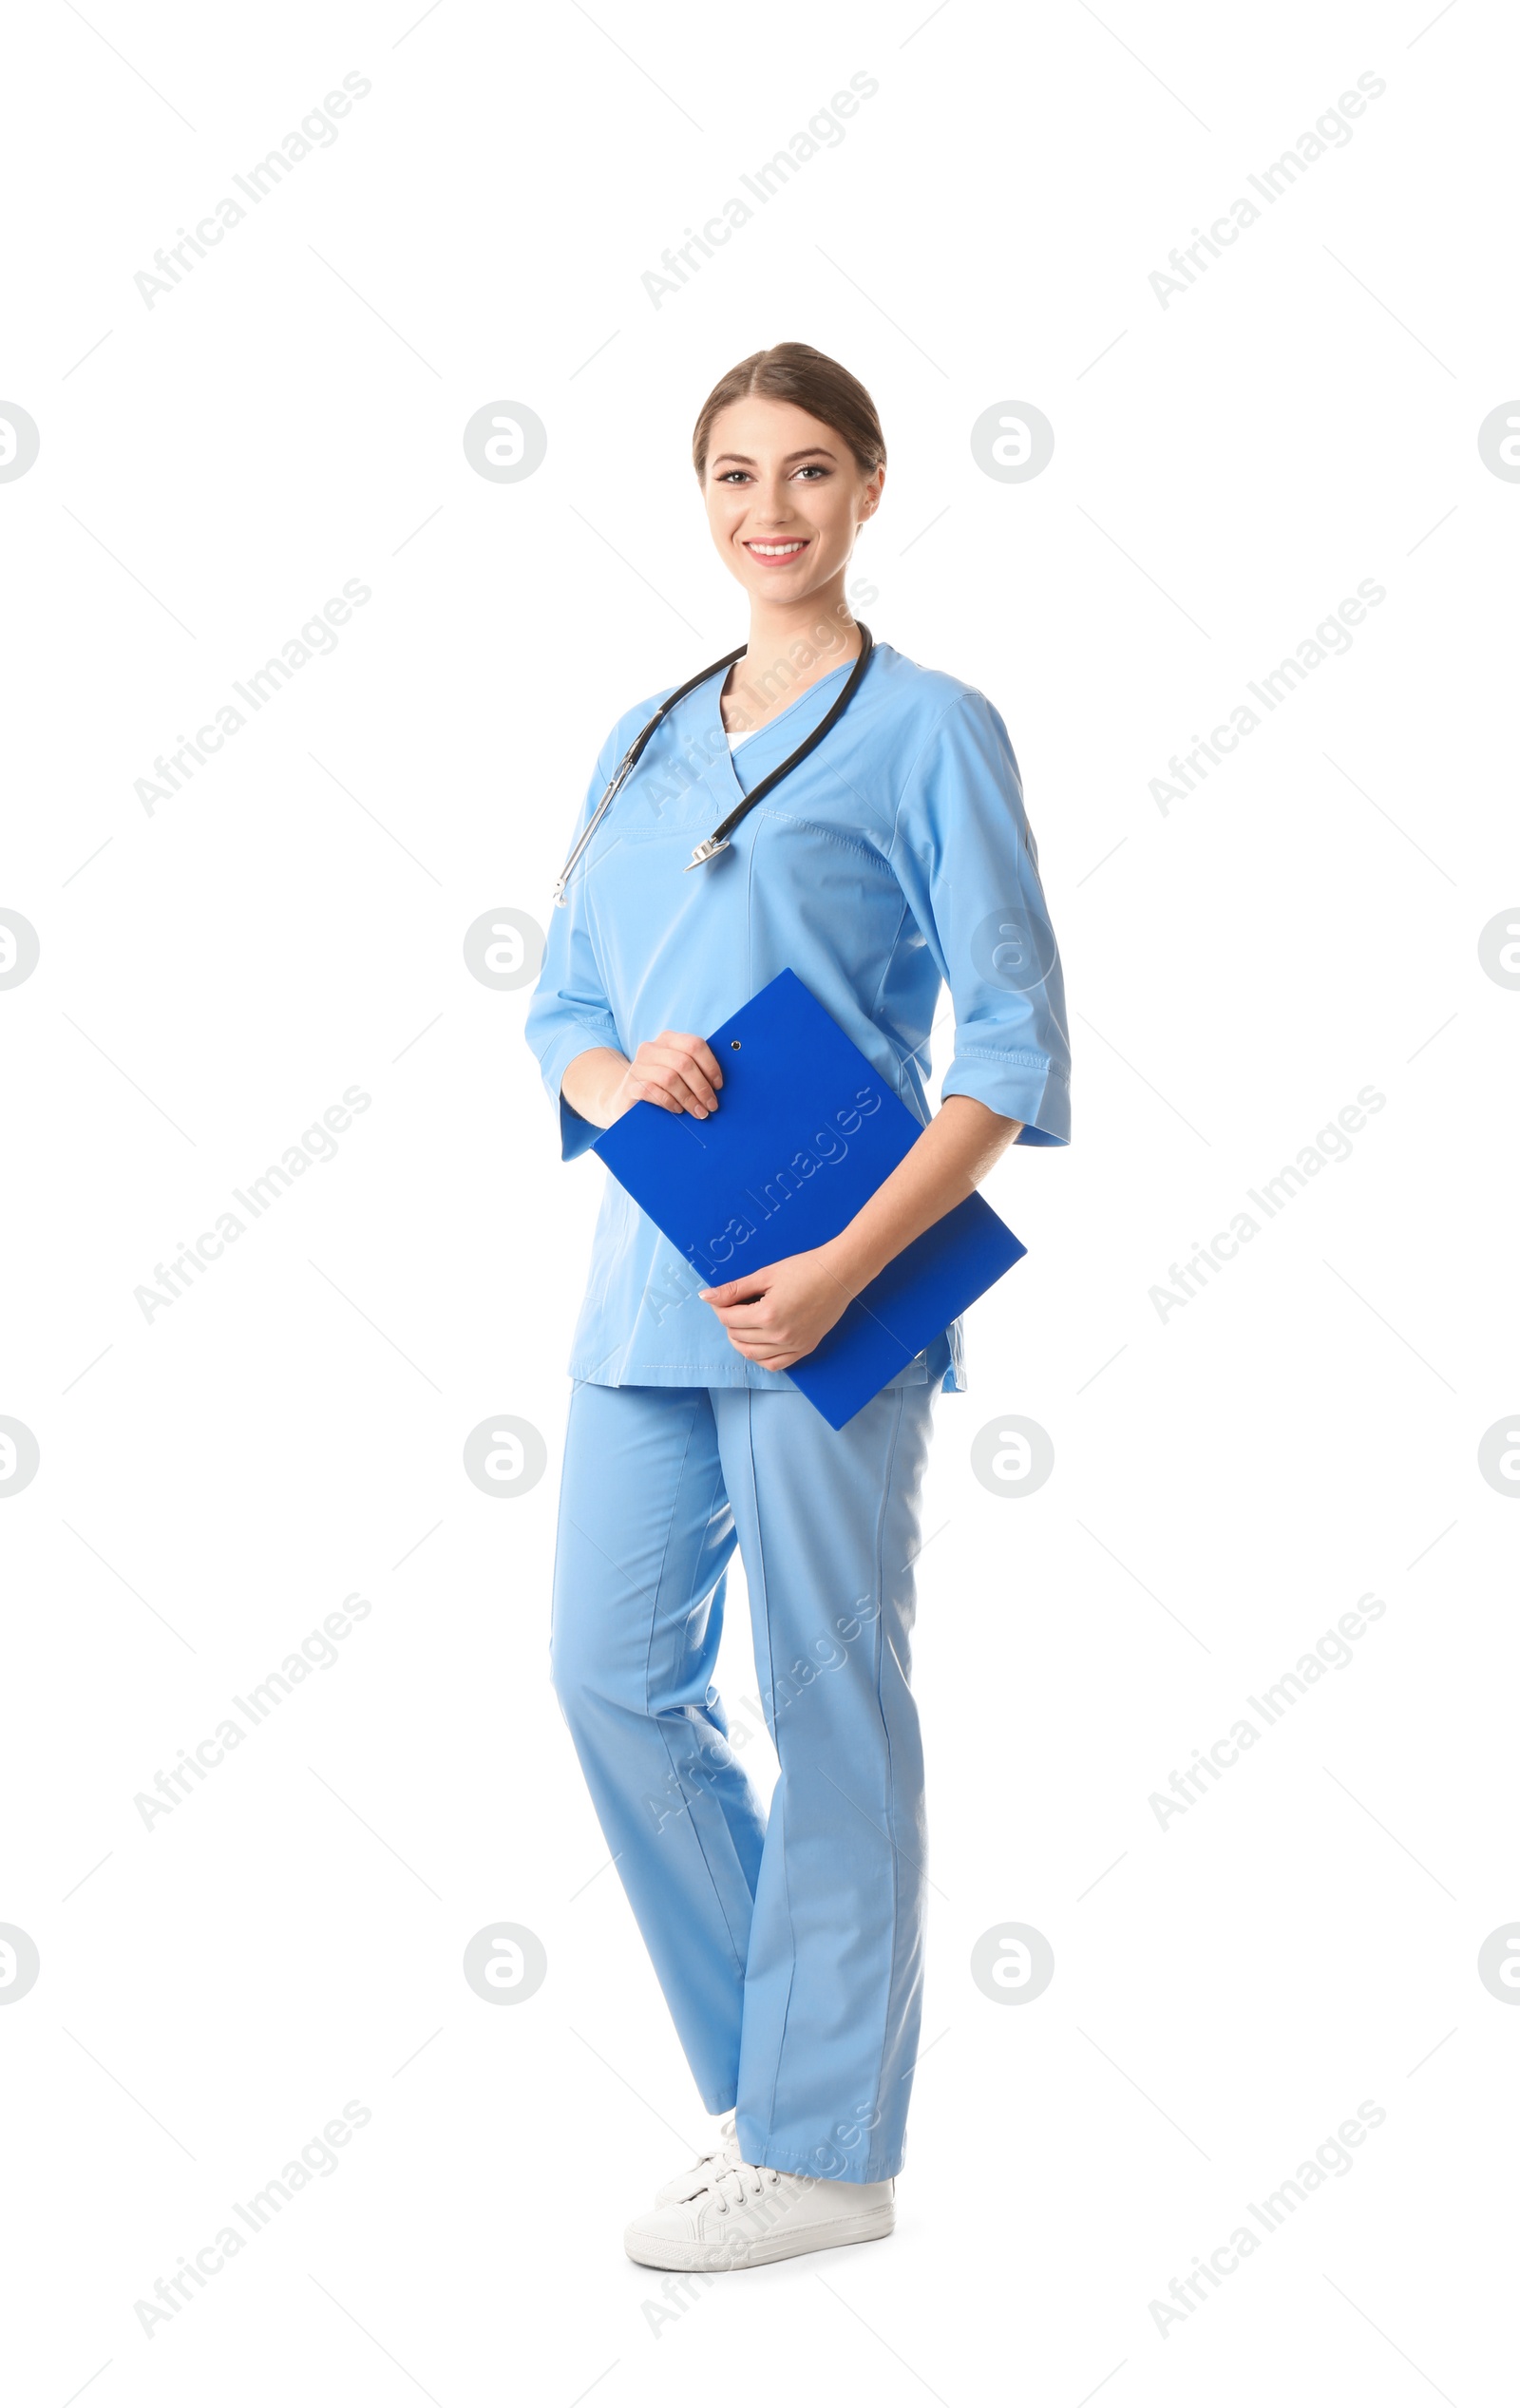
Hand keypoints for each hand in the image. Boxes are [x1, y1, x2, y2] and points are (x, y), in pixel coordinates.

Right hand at [614, 1030, 723, 1120]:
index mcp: (668, 1040)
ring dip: (689, 1098)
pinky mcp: (630, 1085)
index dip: (710, 1066)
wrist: (625, 1099)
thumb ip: (694, 1068)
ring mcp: (638, 1066)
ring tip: (698, 1112)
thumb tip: (718, 1083)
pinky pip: (653, 1091)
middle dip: (702, 1087)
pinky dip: (669, 1102)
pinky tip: (677, 1109)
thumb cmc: (660, 1085)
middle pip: (684, 1063)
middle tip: (711, 1105)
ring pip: (670, 1078)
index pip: (694, 1045)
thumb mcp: (676, 1070)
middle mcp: (651, 1048)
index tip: (718, 1086)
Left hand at [699, 1245, 854, 1371]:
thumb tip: (706, 1297)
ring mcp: (793, 1345)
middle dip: (730, 1322)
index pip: (729, 1319)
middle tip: (735, 1307)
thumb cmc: (805, 1269)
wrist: (840, 1274)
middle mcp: (779, 1335)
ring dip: (741, 1340)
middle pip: (738, 1337)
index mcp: (767, 1315)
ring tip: (744, 1324)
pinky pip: (775, 1364)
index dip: (720, 1308)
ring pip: (752, 1354)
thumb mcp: (765, 1275)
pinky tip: (759, 1342)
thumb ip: (734, 1289)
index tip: (723, 1299)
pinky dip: (761, 1357)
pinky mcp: (805, 1348)